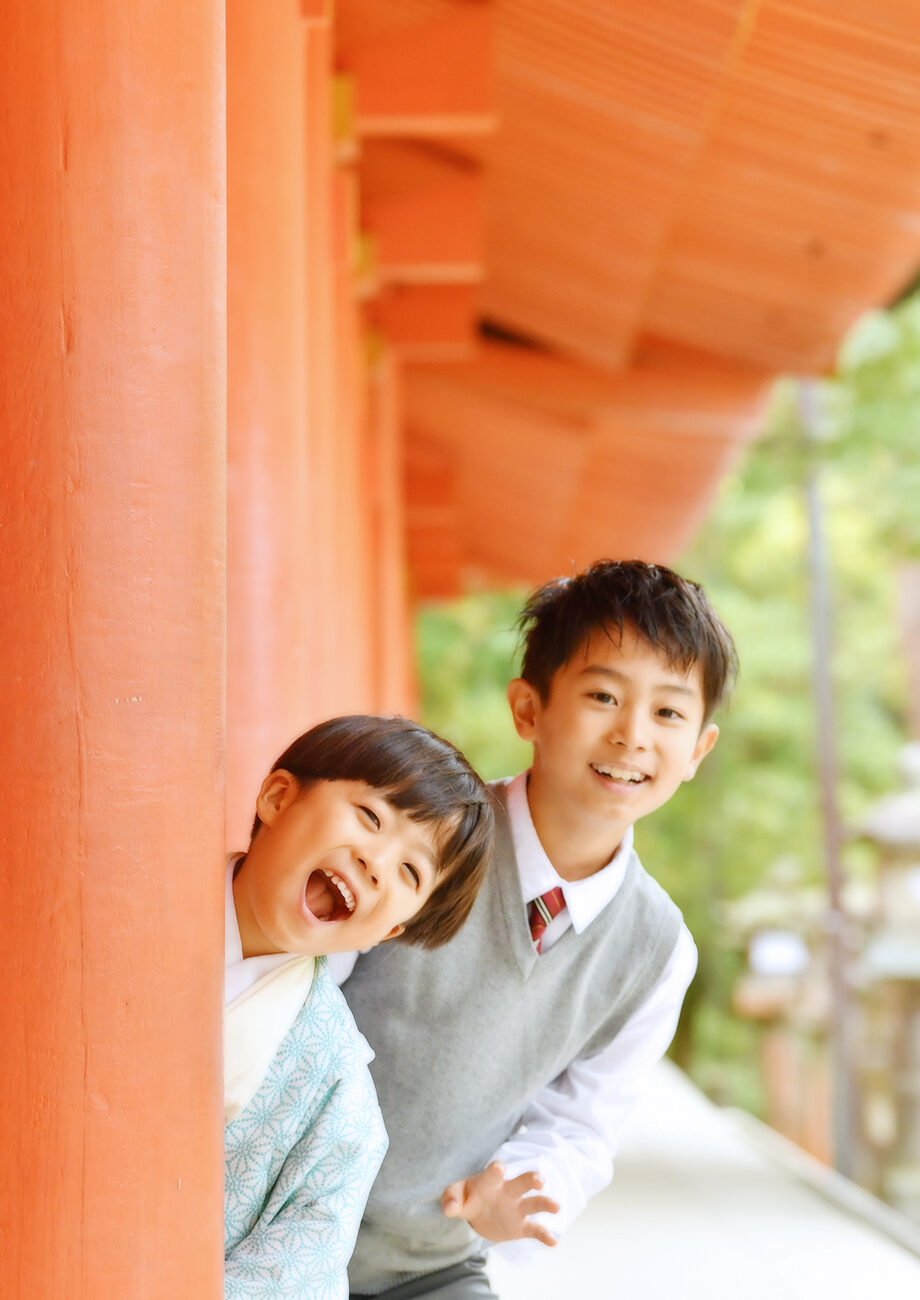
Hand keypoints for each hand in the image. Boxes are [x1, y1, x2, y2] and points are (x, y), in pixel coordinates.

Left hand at [441, 1161, 559, 1246]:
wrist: (479, 1213)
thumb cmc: (468, 1198)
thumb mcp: (456, 1196)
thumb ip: (451, 1200)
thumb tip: (448, 1209)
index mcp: (490, 1182)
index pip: (492, 1174)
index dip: (496, 1170)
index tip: (499, 1167)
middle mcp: (508, 1192)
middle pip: (521, 1183)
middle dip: (531, 1180)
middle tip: (539, 1181)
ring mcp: (517, 1208)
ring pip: (533, 1204)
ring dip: (545, 1204)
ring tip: (556, 1206)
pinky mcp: (521, 1226)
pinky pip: (535, 1230)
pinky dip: (544, 1235)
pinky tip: (553, 1242)